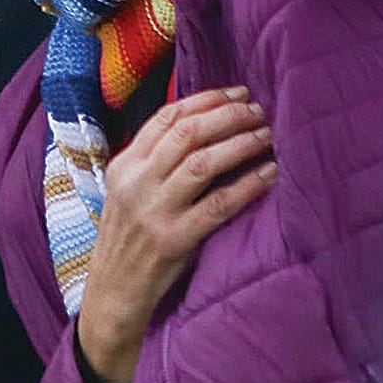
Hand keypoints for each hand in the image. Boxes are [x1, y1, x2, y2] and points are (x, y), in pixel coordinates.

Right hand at [76, 86, 276, 382]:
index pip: (165, 118)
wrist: (114, 289)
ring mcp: (154, 210)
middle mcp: (136, 181)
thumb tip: (205, 127)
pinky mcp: (175, 239)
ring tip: (266, 135)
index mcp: (124, 165)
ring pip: (202, 162)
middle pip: (186, 133)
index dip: (205, 100)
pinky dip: (247, 185)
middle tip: (258, 110)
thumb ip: (155, 162)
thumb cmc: (130, 237)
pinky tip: (268, 174)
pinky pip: (218, 205)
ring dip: (239, 143)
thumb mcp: (129, 191)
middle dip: (227, 116)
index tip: (237, 93)